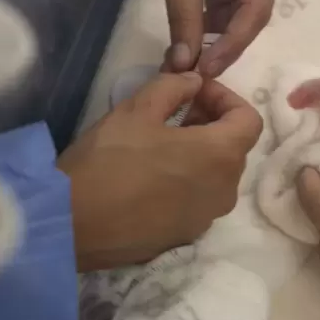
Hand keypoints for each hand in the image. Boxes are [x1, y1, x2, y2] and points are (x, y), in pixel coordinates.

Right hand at [58, 73, 262, 271]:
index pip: (249, 120)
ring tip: (161, 142)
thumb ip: (174, 87)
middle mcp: (226, 190)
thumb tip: (194, 83)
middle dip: (212, 123)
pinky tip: (151, 177)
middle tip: (175, 112)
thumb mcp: (138, 109)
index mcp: (222, 155)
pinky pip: (198, 200)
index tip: (194, 92)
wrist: (69, 225)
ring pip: (217, 175)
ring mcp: (207, 217)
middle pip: (234, 148)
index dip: (226, 98)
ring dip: (200, 153)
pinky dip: (188, 181)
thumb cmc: (108, 160)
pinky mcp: (186, 236)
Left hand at [130, 0, 284, 75]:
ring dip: (215, 42)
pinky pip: (228, 15)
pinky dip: (209, 31)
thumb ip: (184, 18)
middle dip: (225, 46)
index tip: (208, 68)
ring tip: (190, 64)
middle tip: (200, 73)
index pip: (256, 10)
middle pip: (252, 18)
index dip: (233, 43)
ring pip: (239, 21)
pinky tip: (190, 46)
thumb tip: (183, 65)